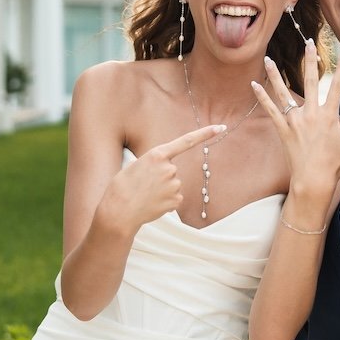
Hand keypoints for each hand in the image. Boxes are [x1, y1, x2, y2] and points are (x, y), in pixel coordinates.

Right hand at [96, 124, 224, 231]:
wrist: (119, 211)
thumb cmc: (122, 187)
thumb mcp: (134, 165)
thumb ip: (152, 163)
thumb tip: (164, 170)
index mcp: (157, 154)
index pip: (185, 141)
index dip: (204, 134)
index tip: (220, 127)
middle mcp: (169, 168)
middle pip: (172, 170)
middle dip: (161, 177)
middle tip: (143, 185)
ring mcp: (174, 184)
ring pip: (173, 185)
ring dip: (162, 190)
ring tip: (146, 195)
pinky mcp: (176, 200)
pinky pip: (174, 198)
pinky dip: (165, 202)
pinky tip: (153, 204)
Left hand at [251, 42, 339, 212]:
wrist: (313, 181)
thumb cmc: (335, 164)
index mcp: (330, 115)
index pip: (338, 85)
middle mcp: (311, 113)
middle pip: (310, 80)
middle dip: (311, 59)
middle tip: (309, 42)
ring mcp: (295, 121)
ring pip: (284, 92)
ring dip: (276, 74)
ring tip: (268, 58)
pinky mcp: (283, 129)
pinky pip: (270, 110)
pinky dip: (262, 97)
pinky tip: (254, 84)